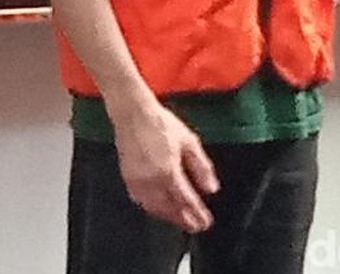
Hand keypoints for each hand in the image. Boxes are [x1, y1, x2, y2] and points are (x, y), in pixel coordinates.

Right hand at [111, 98, 219, 232]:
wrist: (134, 114)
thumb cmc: (161, 124)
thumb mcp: (188, 141)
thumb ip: (201, 167)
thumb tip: (211, 188)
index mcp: (168, 172)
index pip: (186, 200)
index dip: (197, 213)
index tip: (205, 222)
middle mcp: (151, 181)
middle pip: (170, 209)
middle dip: (184, 220)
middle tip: (195, 226)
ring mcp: (137, 182)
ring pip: (155, 208)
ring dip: (169, 217)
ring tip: (180, 220)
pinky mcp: (128, 179)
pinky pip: (141, 202)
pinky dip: (153, 209)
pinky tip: (159, 208)